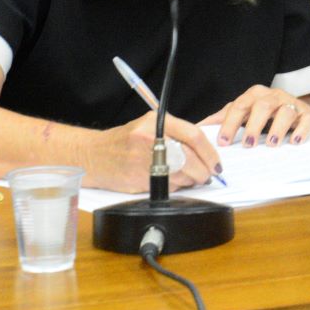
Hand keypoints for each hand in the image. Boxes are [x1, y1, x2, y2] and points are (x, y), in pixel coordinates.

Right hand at [89, 110, 220, 192]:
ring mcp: (143, 161)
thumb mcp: (149, 126)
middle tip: (208, 174)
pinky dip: (176, 186)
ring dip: (191, 180)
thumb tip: (205, 152)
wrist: (93, 155)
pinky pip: (168, 187)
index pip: (193, 136)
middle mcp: (149, 140)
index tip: (217, 163)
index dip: (210, 153)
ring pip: (181, 175)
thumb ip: (176, 133)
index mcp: (156, 123)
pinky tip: (172, 181)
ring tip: (189, 177)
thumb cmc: (125, 140)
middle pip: (190, 159)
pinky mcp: (138, 180)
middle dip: (204, 171)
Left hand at [206, 87, 309, 147]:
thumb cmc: (265, 115)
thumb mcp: (244, 113)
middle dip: (254, 125)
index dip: (230, 124)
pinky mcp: (308, 115)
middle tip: (248, 144)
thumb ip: (223, 119)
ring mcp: (292, 104)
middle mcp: (273, 97)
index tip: (223, 142)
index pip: (239, 107)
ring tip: (272, 144)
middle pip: (262, 106)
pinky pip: (306, 120)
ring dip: (278, 127)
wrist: (296, 112)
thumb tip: (198, 128)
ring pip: (285, 111)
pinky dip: (301, 130)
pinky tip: (295, 141)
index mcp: (254, 96)